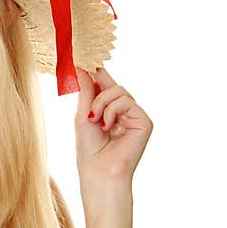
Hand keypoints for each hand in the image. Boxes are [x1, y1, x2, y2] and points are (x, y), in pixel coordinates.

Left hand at [74, 66, 152, 187]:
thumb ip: (86, 90)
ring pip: (119, 90)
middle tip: (88, 112)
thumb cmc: (89, 149)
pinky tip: (108, 126)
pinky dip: (112, 110)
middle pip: (112, 84)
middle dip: (97, 94)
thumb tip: (82, 65)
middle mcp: (124, 110)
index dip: (95, 69)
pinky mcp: (144, 121)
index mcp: (109, 108)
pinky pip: (127, 101)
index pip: (104, 82)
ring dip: (102, 103)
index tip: (82, 55)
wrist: (99, 172)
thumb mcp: (83, 114)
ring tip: (97, 122)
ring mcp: (135, 115)